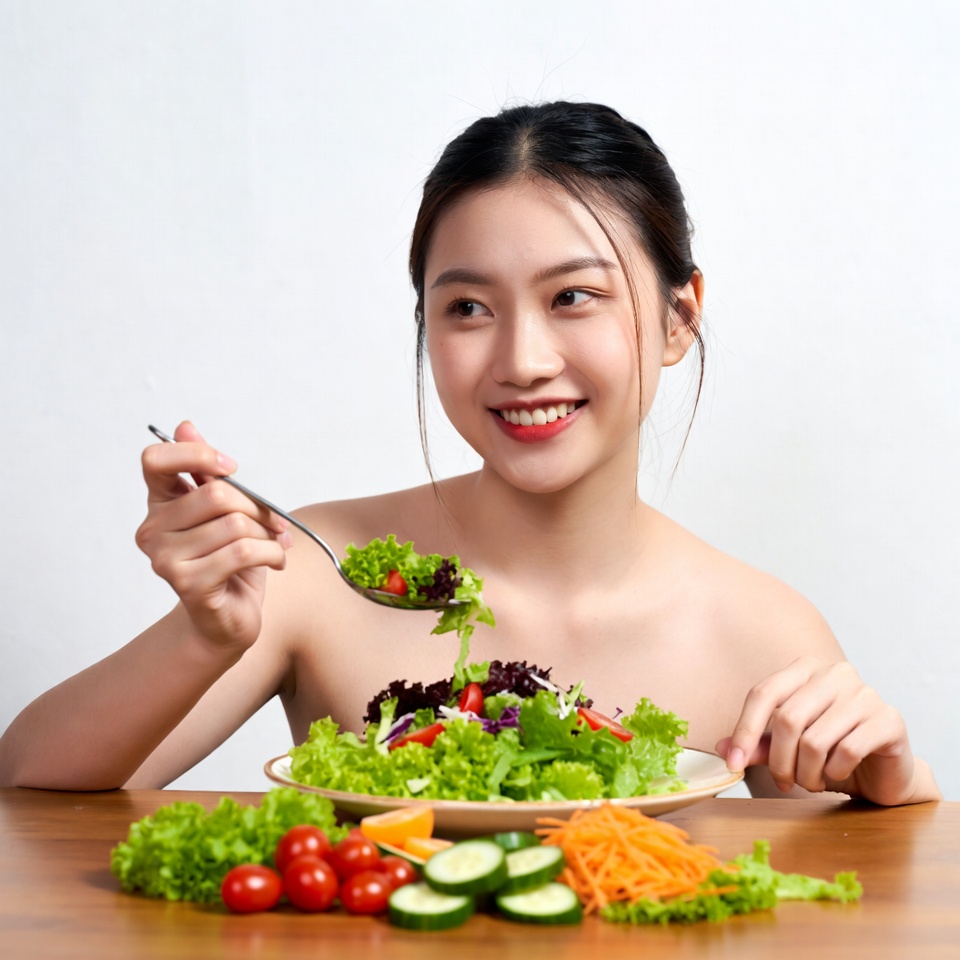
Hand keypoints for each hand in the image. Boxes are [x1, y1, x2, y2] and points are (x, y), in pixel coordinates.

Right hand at [135, 421, 291, 651]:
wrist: (228, 620)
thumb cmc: (229, 563)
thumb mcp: (225, 512)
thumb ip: (208, 473)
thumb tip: (186, 426)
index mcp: (159, 505)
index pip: (155, 460)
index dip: (197, 455)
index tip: (231, 468)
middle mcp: (152, 531)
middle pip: (216, 494)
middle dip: (257, 507)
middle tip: (273, 524)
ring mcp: (166, 560)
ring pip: (235, 524)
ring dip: (268, 534)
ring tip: (273, 546)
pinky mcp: (188, 584)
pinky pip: (242, 551)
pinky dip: (271, 553)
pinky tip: (275, 561)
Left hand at [716, 656, 927, 805]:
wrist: (885, 772)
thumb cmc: (832, 753)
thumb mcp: (790, 747)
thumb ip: (760, 743)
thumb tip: (723, 748)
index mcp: (806, 669)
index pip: (763, 693)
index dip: (744, 731)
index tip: (733, 764)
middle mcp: (835, 673)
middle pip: (787, 718)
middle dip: (778, 761)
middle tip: (783, 783)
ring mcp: (865, 694)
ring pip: (814, 740)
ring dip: (806, 773)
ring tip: (811, 782)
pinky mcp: (889, 720)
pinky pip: (847, 751)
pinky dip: (834, 772)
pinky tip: (837, 775)